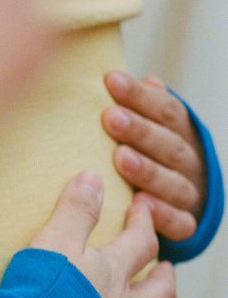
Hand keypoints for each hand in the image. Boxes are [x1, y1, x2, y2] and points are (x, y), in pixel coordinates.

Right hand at [30, 173, 180, 297]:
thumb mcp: (53, 240)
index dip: (143, 224)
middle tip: (167, 269)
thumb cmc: (39, 294)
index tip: (144, 210)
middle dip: (165, 277)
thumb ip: (74, 210)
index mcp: (112, 275)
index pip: (139, 243)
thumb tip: (93, 176)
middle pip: (159, 293)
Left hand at [102, 72, 205, 239]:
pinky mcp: (186, 223)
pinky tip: (140, 204)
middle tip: (110, 117)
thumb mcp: (145, 125)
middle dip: (140, 130)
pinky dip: (163, 214)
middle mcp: (188, 160)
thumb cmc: (147, 154)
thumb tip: (121, 75)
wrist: (178, 202)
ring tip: (120, 157)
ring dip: (147, 170)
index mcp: (180, 131)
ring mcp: (188, 192)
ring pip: (174, 181)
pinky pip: (180, 222)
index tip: (110, 79)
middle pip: (168, 143)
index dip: (140, 95)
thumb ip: (136, 104)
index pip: (166, 109)